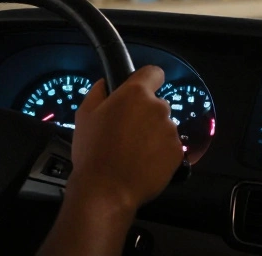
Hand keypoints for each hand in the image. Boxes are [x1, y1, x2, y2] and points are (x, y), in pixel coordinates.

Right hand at [68, 66, 183, 214]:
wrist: (107, 189)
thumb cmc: (92, 150)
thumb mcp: (84, 115)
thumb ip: (97, 93)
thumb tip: (105, 84)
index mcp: (136, 94)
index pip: (153, 72)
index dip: (146, 80)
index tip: (138, 91)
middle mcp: (158, 108)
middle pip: (156, 103)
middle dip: (144, 113)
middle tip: (125, 131)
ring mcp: (171, 131)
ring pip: (163, 126)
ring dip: (152, 134)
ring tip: (132, 152)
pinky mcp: (177, 153)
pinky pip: (169, 146)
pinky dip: (159, 152)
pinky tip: (142, 163)